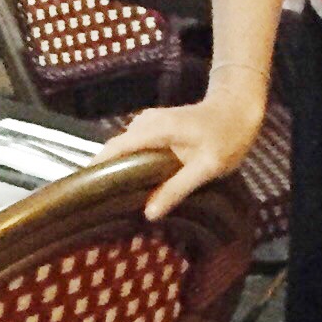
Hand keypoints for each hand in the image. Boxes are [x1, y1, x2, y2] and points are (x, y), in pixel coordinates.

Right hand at [98, 74, 264, 220]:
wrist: (238, 107)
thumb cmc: (227, 136)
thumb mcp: (207, 166)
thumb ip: (177, 188)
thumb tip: (148, 213)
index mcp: (154, 129)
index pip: (114, 149)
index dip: (96, 169)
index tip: (83, 194)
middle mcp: (144, 123)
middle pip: (115, 151)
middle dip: (106, 176)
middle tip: (101, 208)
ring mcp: (148, 123)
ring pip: (125, 150)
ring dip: (120, 172)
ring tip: (116, 202)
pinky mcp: (154, 128)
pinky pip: (135, 149)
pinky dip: (132, 166)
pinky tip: (136, 187)